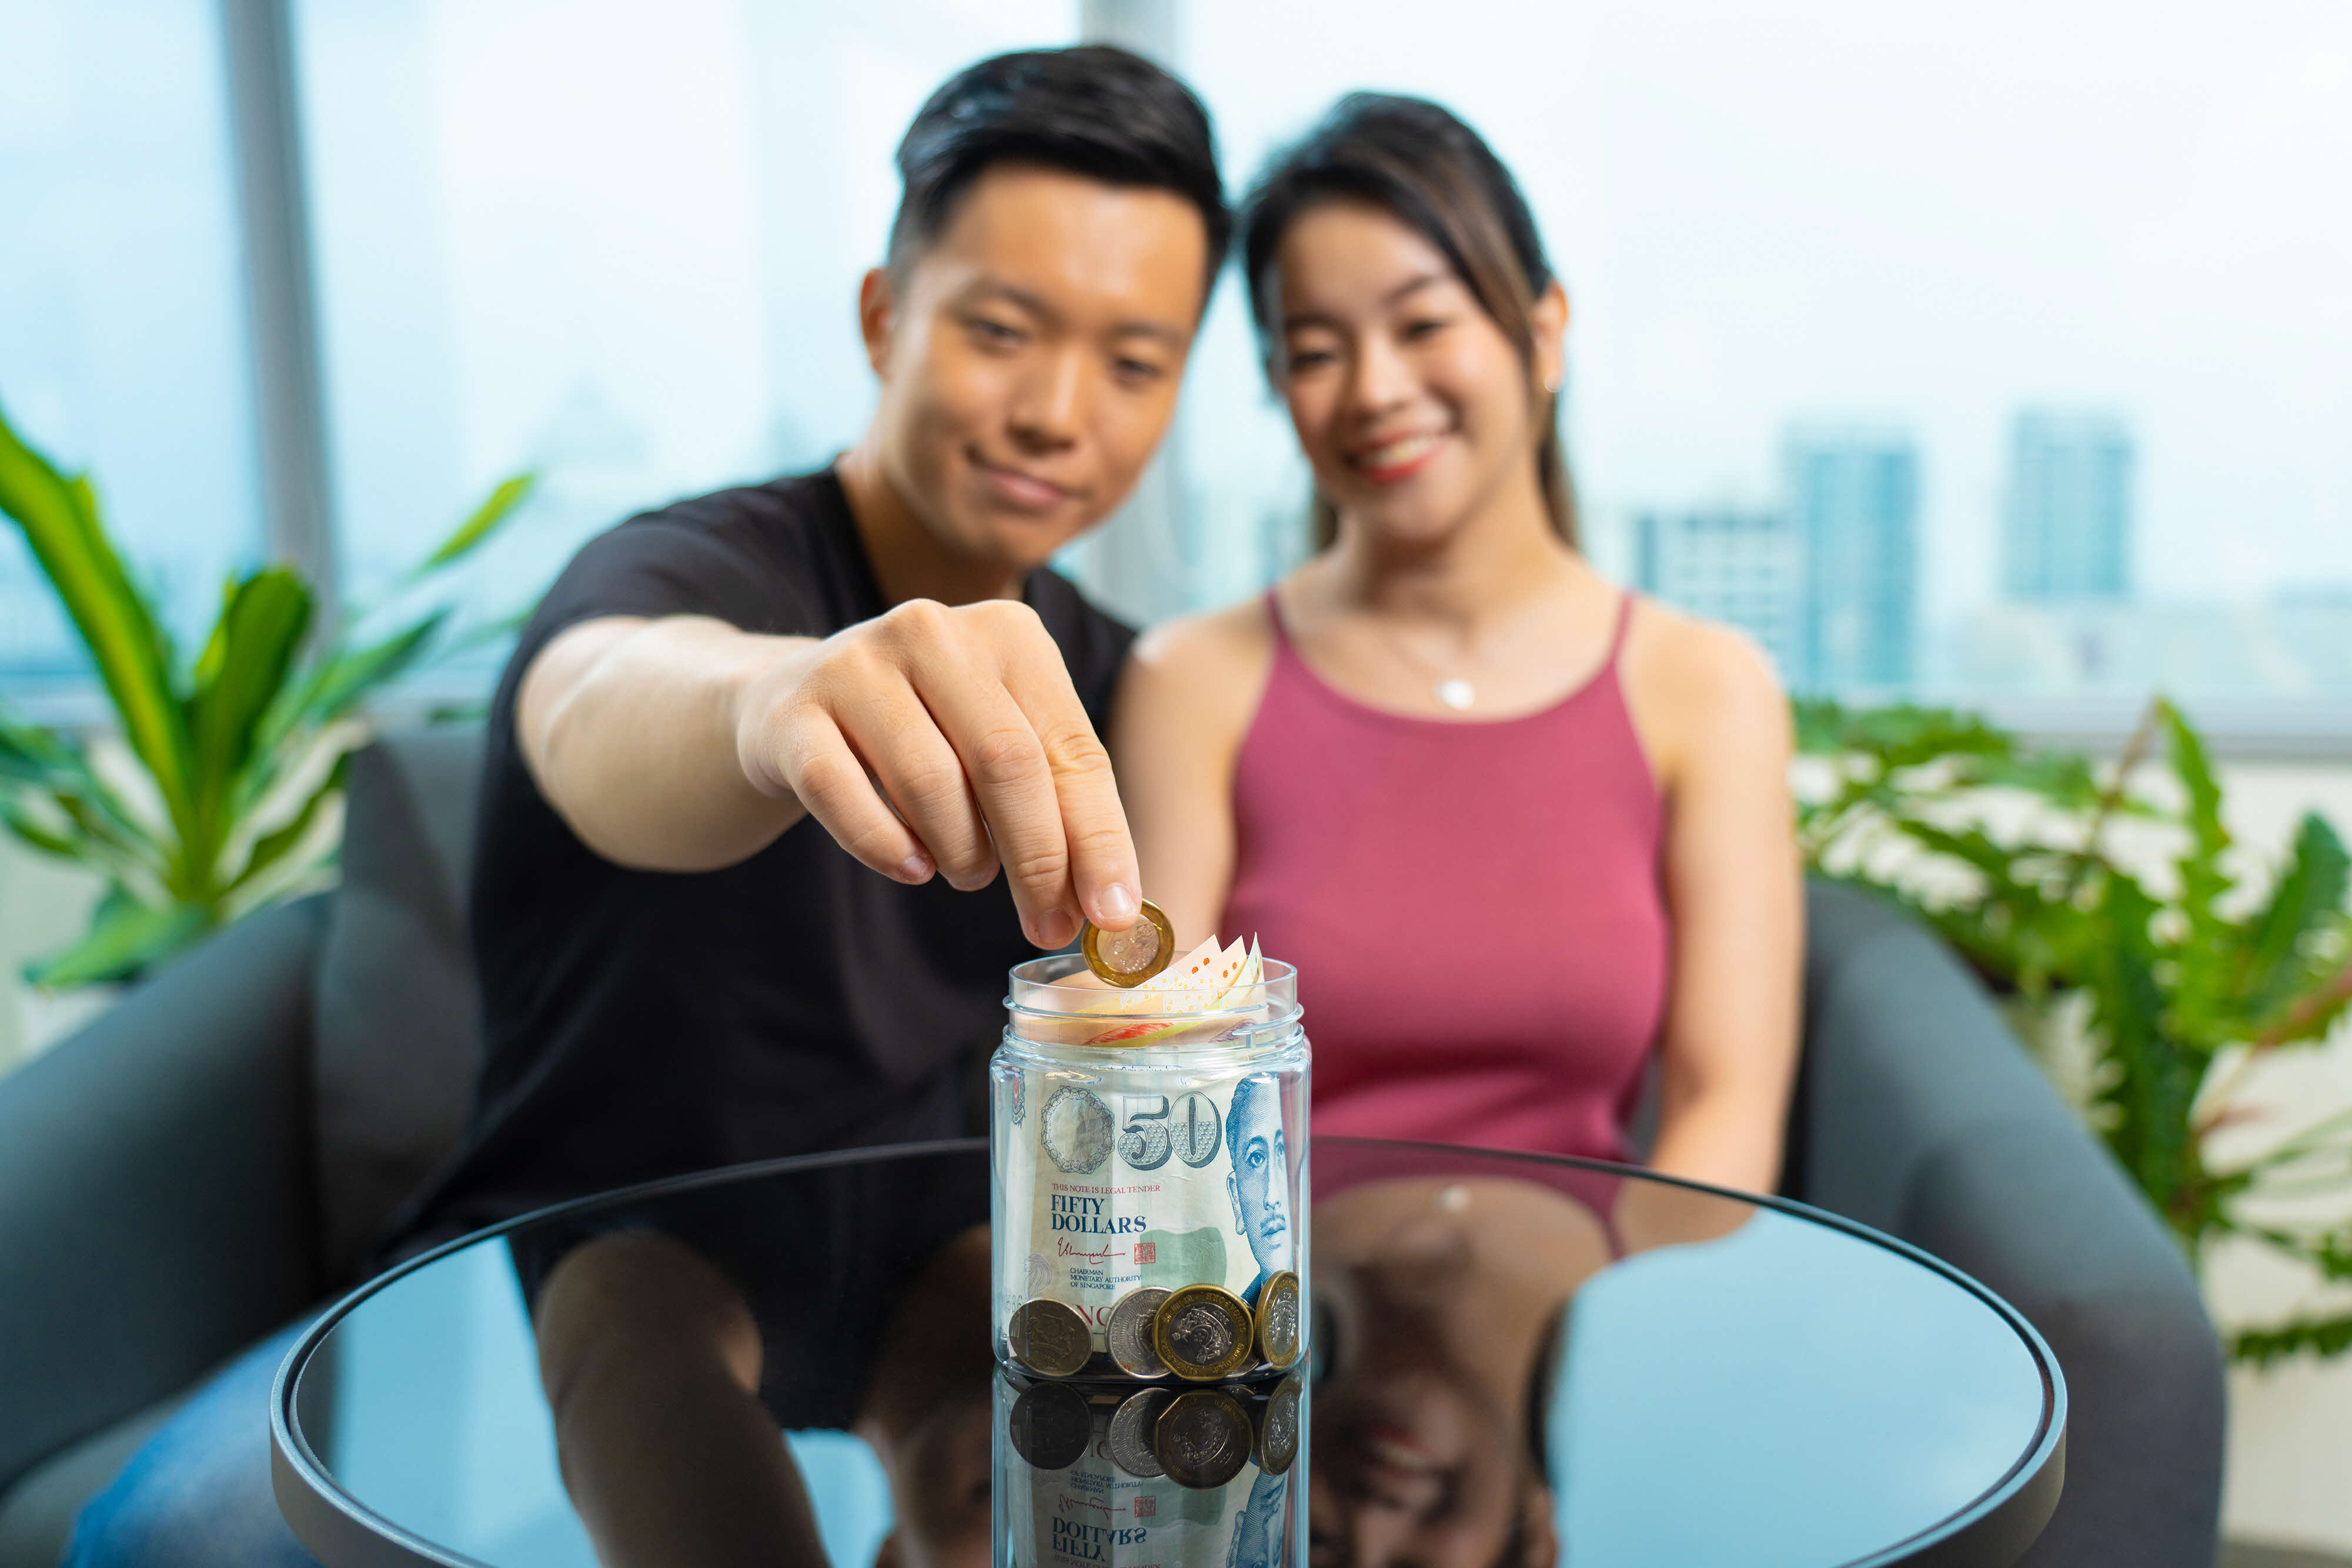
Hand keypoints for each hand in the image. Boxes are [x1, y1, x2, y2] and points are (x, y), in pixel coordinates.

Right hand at [733, 597, 1140, 948]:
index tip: (1111, 914)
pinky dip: (886, 847)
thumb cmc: (925, 734)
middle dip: (1037, 860)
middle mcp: (934, 632)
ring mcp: (856, 664)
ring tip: (966, 872)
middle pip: (1007, 764)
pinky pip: (845, 796)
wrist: (791, 707)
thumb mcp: (999, 747)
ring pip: (930, 783)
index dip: (1099, 840)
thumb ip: (1058, 809)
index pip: (1073, 750)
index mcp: (1009, 633)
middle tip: (1046, 923)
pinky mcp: (793, 713)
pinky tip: (910, 866)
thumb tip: (1111, 905)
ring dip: (962, 853)